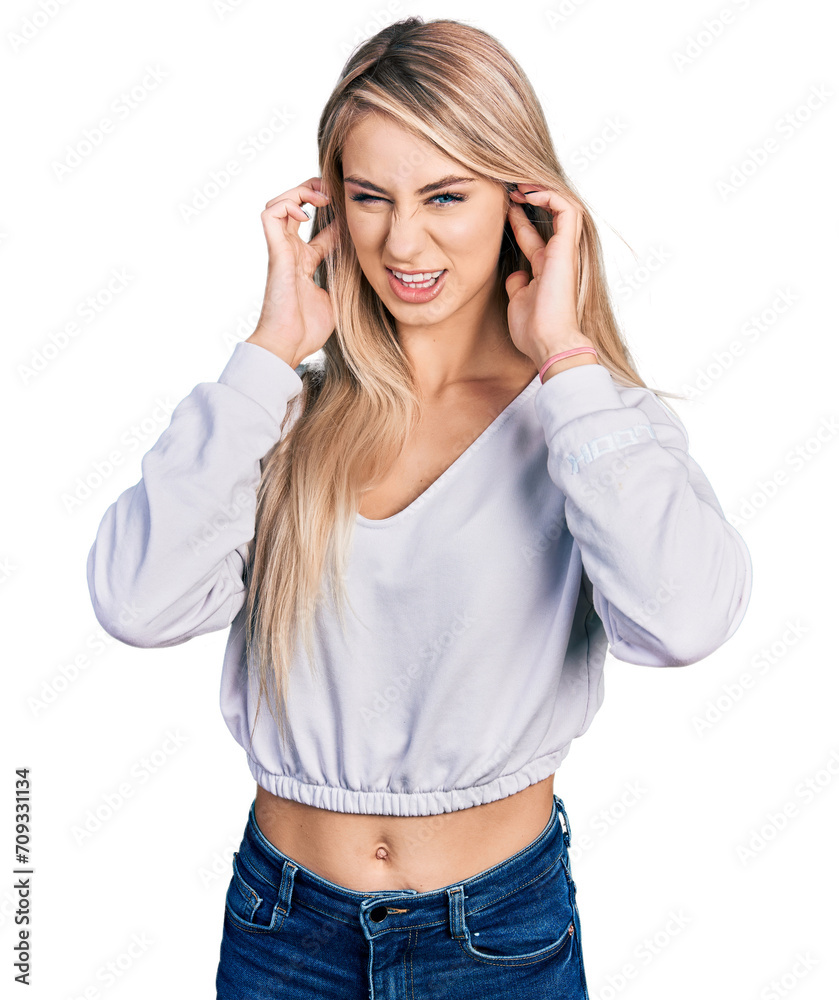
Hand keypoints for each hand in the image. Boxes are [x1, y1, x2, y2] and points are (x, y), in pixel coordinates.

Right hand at [246, 176, 338, 368]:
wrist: (289, 344)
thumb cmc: (308, 329)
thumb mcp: (337, 299)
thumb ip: (345, 280)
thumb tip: (363, 267)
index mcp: (305, 263)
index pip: (320, 230)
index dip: (336, 218)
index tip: (354, 216)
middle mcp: (292, 252)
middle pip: (296, 208)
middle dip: (313, 193)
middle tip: (334, 194)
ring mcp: (282, 250)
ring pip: (279, 204)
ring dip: (299, 192)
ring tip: (321, 197)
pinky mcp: (275, 252)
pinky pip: (271, 214)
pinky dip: (287, 204)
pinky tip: (307, 213)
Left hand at [505, 184, 595, 369]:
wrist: (548, 342)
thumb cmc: (533, 330)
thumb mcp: (518, 301)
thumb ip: (518, 284)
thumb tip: (514, 274)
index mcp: (545, 268)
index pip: (533, 235)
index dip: (518, 219)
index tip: (502, 207)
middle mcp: (557, 256)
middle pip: (549, 216)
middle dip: (530, 197)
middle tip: (509, 188)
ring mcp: (564, 251)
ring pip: (563, 205)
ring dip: (542, 190)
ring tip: (520, 184)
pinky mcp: (567, 248)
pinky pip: (568, 209)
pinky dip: (550, 195)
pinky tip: (529, 193)